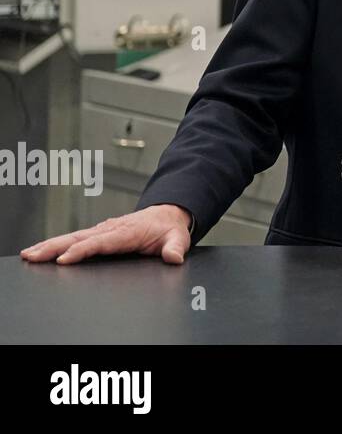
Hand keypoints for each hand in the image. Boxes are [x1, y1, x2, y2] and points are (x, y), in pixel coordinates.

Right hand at [20, 204, 192, 265]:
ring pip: (73, 238)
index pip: (102, 242)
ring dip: (51, 245)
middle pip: (80, 239)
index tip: (64, 259)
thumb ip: (176, 248)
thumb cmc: (170, 229)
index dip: (83, 250)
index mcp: (128, 232)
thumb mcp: (178, 238)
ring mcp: (103, 230)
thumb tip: (174, 257)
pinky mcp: (99, 233)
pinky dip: (57, 244)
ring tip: (30, 254)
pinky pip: (75, 239)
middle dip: (56, 247)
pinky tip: (42, 251)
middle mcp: (111, 229)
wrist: (168, 215)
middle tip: (34, 256)